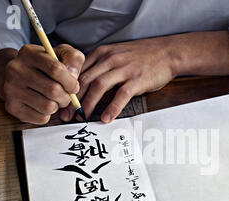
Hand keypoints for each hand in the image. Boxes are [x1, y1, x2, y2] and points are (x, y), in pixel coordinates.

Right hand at [0, 44, 84, 123]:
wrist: (19, 76)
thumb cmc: (46, 65)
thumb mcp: (61, 54)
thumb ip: (73, 59)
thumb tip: (74, 76)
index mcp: (28, 52)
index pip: (56, 69)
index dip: (70, 81)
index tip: (75, 86)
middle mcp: (15, 69)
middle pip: (53, 90)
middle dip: (66, 96)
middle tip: (65, 95)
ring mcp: (11, 89)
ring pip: (48, 106)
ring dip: (57, 106)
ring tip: (53, 99)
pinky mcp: (12, 107)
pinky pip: (41, 118)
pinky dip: (48, 115)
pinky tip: (42, 106)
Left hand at [70, 31, 228, 122]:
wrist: (167, 52)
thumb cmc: (142, 56)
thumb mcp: (116, 54)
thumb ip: (100, 66)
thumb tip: (84, 84)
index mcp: (102, 53)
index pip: (78, 71)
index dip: (67, 88)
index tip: (61, 103)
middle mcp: (110, 59)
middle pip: (84, 80)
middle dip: (73, 100)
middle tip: (66, 115)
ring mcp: (123, 69)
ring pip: (98, 86)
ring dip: (88, 104)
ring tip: (83, 118)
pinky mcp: (137, 79)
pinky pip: (120, 95)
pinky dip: (111, 108)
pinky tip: (105, 119)